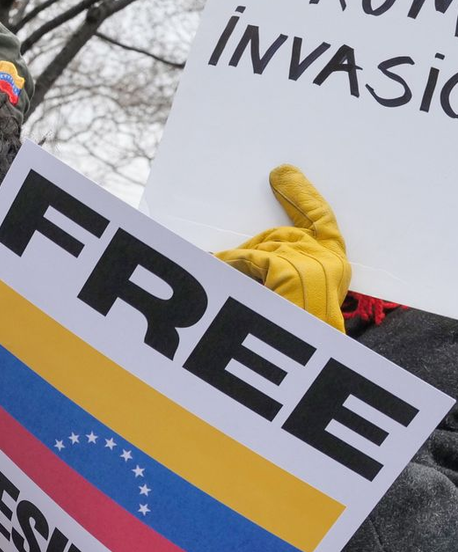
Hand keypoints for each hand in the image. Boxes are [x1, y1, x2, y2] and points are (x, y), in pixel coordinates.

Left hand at [215, 165, 349, 330]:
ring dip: (235, 268)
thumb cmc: (286, 346)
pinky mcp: (291, 271)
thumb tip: (229, 256)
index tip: (283, 173)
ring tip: (217, 278)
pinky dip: (229, 267)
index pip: (320, 220)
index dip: (301, 195)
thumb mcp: (282, 302)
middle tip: (222, 263)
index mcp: (334, 270)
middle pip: (278, 236)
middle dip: (249, 253)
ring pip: (259, 250)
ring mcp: (313, 265)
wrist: (298, 377)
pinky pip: (248, 259)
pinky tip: (216, 272)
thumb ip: (272, 274)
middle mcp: (330, 263)